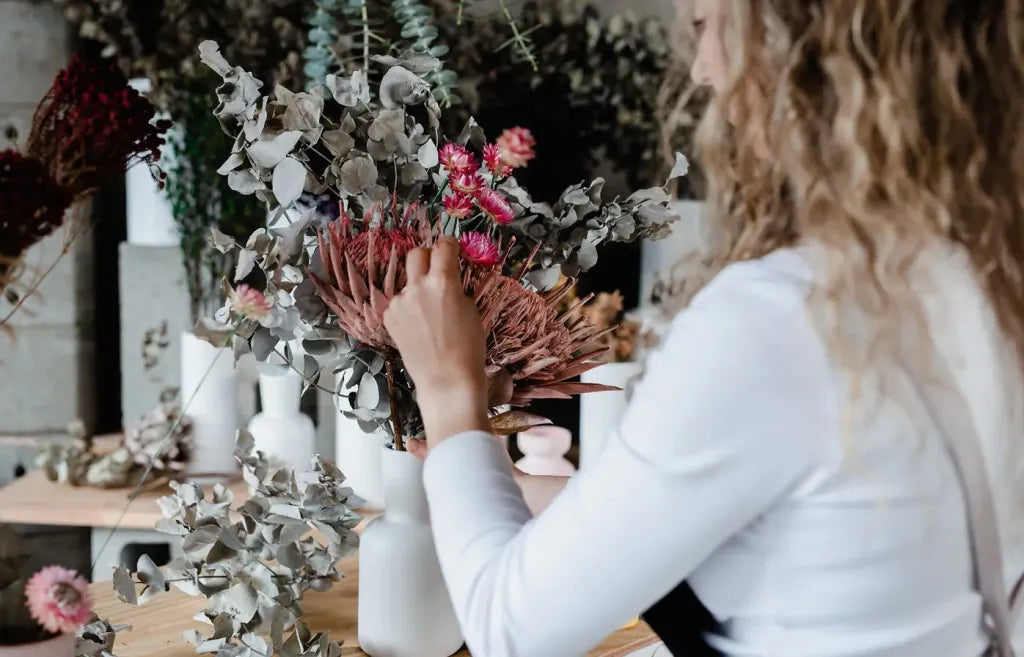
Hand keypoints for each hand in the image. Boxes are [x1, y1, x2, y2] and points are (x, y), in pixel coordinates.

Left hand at [383, 238, 489, 446]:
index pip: (444, 247)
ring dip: (419, 287)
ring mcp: (400, 303)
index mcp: (443, 282)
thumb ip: (456, 288)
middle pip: (417, 254)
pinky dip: (409, 308)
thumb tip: (449, 278)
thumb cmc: (468, 349)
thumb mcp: (471, 310)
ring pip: (408, 282)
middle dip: (429, 258)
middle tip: (438, 270)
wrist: (447, 380)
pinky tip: (420, 326)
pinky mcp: (390, 318)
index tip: (452, 250)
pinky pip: (400, 303)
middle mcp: (417, 288)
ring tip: (431, 311)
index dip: (450, 246)